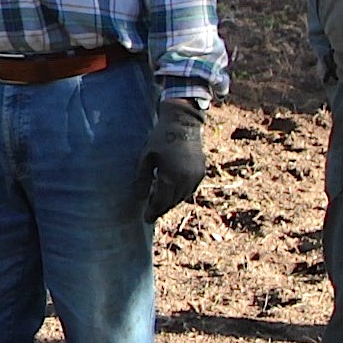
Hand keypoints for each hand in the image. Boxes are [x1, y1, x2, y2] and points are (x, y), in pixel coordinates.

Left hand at [140, 97, 207, 218]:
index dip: (153, 212)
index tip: (146, 219)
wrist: (183, 124)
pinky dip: (180, 193)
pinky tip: (171, 190)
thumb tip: (140, 199)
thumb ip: (143, 180)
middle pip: (172, 202)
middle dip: (161, 208)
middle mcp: (186, 180)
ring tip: (159, 201)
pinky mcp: (201, 172)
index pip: (161, 202)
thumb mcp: (146, 158)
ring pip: (182, 197)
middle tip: (151, 212)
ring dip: (171, 201)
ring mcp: (196, 176)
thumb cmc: (160, 139)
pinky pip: (190, 189)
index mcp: (171, 177)